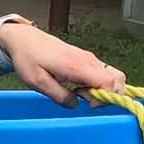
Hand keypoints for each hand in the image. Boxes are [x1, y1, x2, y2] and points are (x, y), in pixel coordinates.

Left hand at [0, 23, 124, 106]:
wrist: (24, 39)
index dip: (105, 98)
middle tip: (85, 98)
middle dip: (109, 95)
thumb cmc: (28, 58)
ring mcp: (89, 58)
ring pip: (113, 76)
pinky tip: (81, 87)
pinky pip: (104, 73)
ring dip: (104, 90)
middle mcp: (89, 60)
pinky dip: (99, 84)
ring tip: (81, 92)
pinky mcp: (87, 59)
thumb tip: (76, 105)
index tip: (87, 103)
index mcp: (78, 65)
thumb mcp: (37, 83)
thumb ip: (59, 96)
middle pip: (118, 80)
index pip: (110, 83)